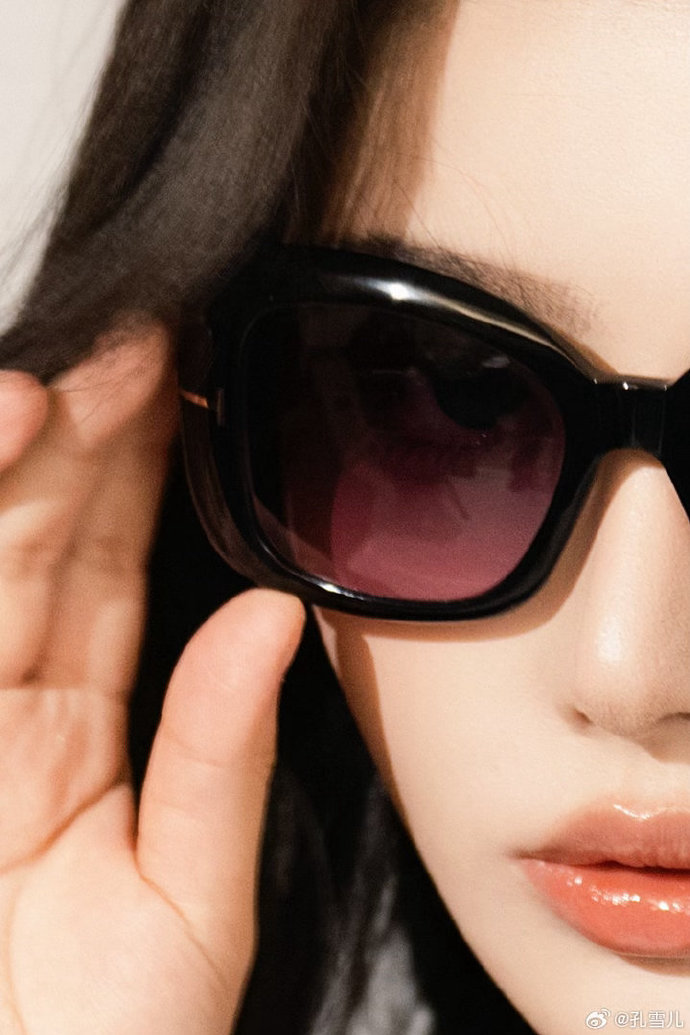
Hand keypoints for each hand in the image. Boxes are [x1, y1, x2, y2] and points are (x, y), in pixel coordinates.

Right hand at [0, 332, 303, 1033]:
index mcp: (75, 734)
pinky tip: (8, 453)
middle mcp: (6, 711)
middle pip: (37, 546)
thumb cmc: (113, 1034)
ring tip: (57, 387)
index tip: (178, 383)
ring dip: (14, 478)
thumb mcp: (190, 896)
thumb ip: (220, 756)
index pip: (104, 568)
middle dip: (78, 442)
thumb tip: (269, 619)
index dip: (135, 473)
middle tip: (129, 343)